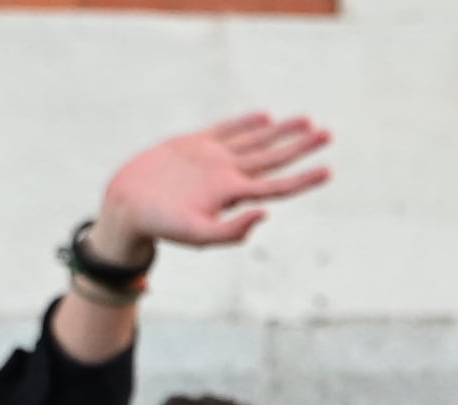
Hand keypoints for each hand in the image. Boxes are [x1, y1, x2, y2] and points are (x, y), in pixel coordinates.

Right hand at [92, 114, 333, 267]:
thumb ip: (232, 231)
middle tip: (328, 133)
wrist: (129, 205)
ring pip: (256, 141)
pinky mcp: (194, 145)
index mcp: (234, 195)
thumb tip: (266, 214)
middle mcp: (229, 175)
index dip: (304, 178)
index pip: (278, 186)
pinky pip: (226, 129)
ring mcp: (213, 158)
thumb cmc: (162, 226)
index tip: (329, 170)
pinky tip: (266, 117)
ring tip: (308, 121)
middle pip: (273, 158)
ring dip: (282, 131)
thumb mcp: (198, 235)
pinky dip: (246, 122)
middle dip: (301, 146)